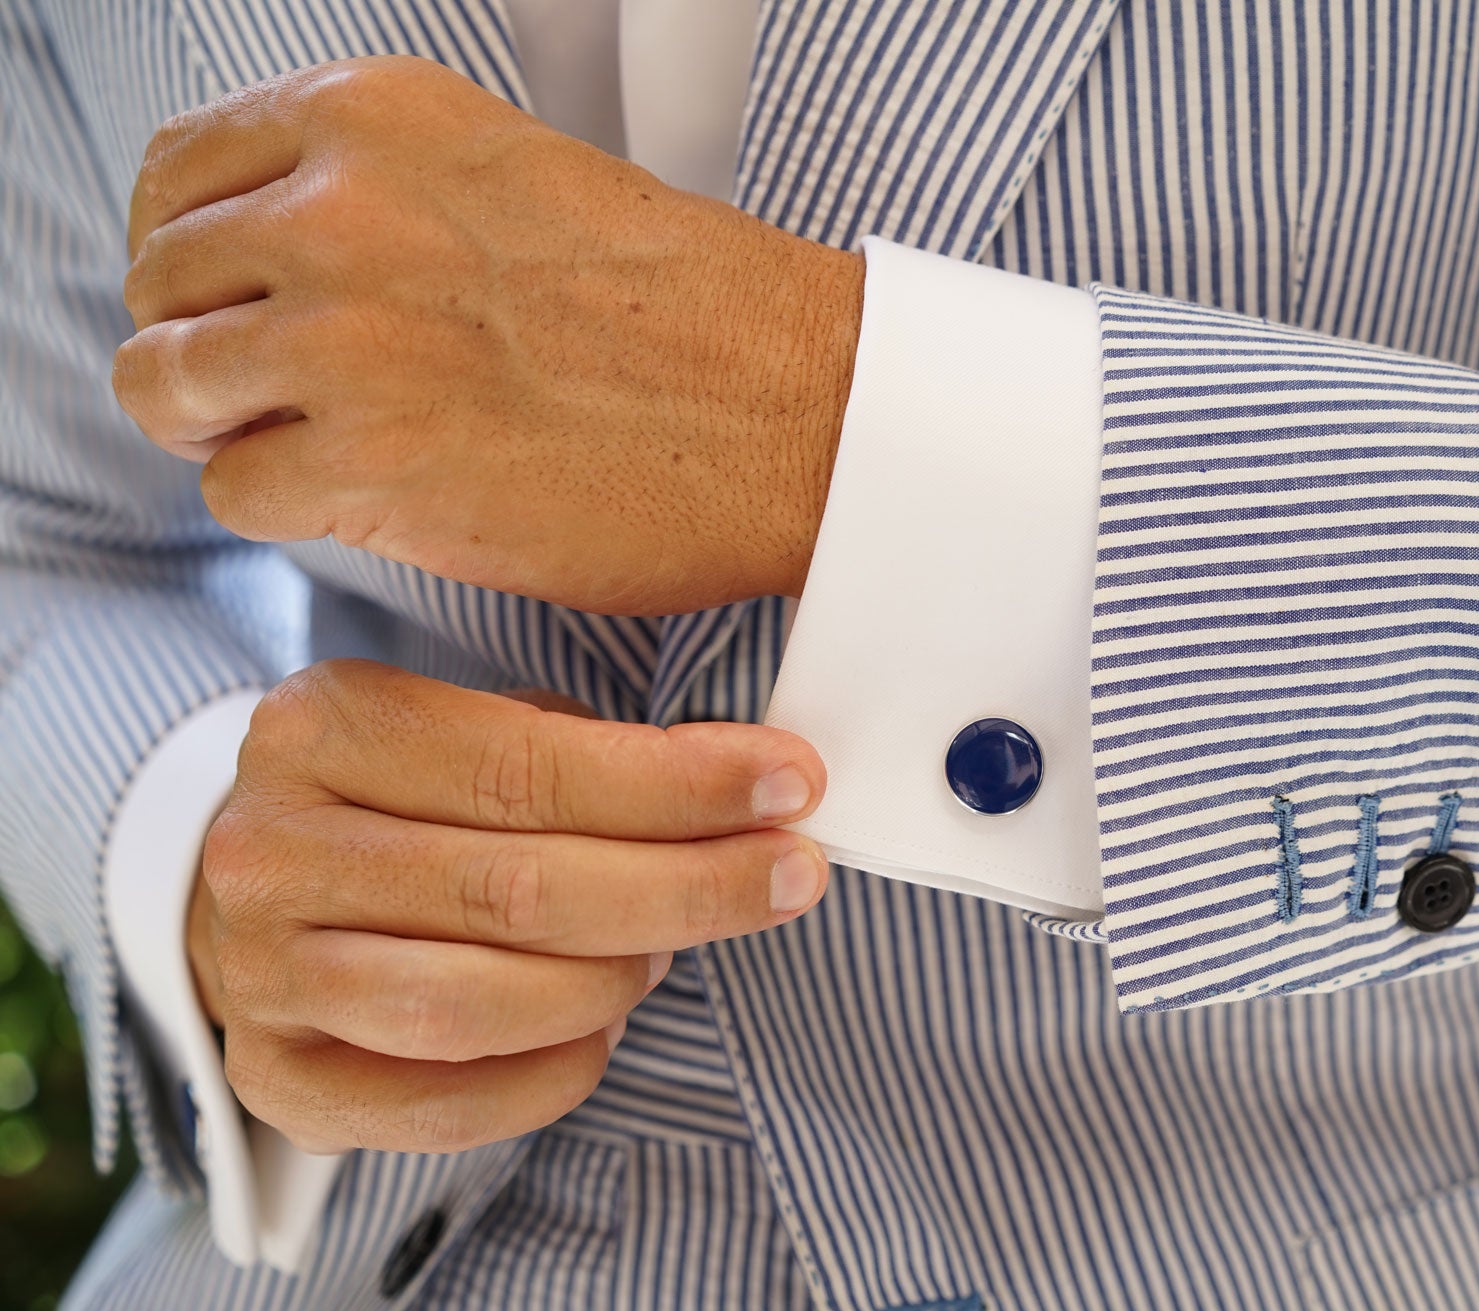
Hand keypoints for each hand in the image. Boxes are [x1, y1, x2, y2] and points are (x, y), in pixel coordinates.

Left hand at [114, 55, 863, 614]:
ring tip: (322, 451)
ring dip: (229, 430)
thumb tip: (279, 264)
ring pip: (165, 387)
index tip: (232, 305)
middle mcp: (340, 211)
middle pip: (160, 285)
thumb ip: (382, 197)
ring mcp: (345, 339)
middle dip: (208, 348)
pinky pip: (235, 493)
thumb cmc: (693, 310)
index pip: (181, 174)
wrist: (801, 409)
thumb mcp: (517, 177)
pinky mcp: (371, 464)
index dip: (193, 255)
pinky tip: (374, 499)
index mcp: (377, 117)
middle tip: (285, 398)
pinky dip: (289, 508)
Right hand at [182, 659, 827, 1154]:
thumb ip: (592, 751)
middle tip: (790, 877)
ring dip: (614, 981)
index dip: (679, 785)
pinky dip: (557, 1073)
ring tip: (670, 950)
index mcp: (325, 727)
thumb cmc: (408, 798)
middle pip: (519, 890)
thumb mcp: (476, 728)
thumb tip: (755, 783)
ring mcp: (261, 974)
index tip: (792, 785)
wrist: (258, 886)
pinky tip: (605, 1029)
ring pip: (480, 1006)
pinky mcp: (276, 1080)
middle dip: (687, 887)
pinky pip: (447, 1107)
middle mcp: (272, 849)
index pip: (529, 767)